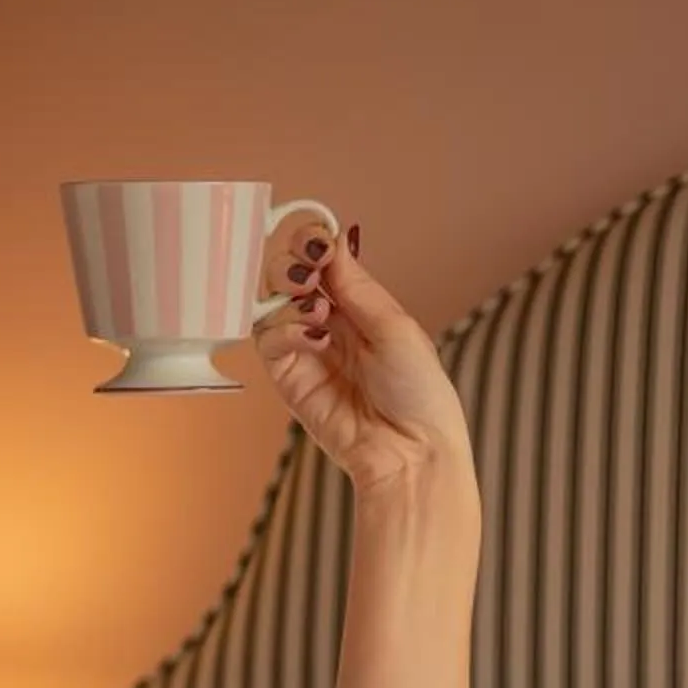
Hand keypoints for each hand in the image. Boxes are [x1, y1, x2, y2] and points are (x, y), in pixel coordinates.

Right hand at [253, 226, 473, 492]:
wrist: (411, 449)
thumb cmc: (419, 391)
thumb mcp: (396, 326)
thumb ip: (357, 285)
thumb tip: (334, 239)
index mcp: (360, 306)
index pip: (322, 261)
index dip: (312, 244)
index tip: (315, 239)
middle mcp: (328, 323)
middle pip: (289, 275)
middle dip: (293, 263)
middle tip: (310, 272)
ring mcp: (305, 349)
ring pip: (271, 303)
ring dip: (288, 296)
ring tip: (317, 312)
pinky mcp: (289, 378)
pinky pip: (268, 340)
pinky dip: (284, 329)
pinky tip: (314, 337)